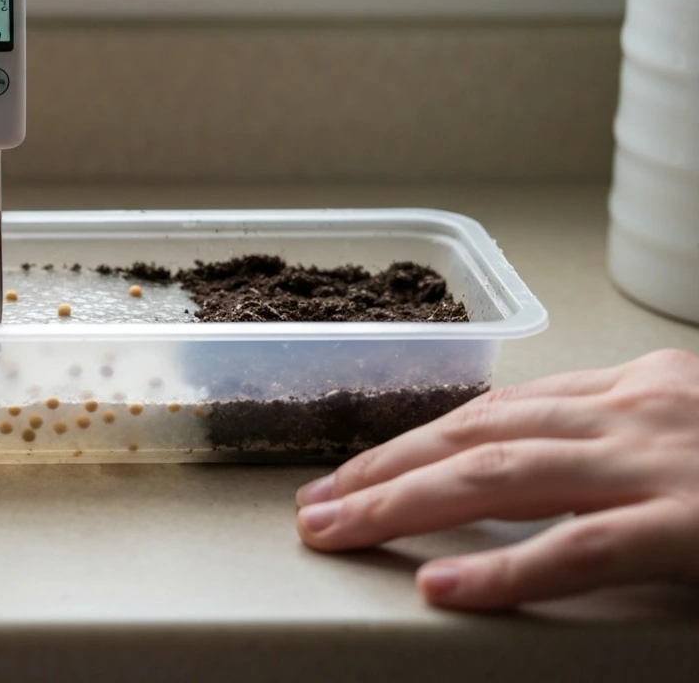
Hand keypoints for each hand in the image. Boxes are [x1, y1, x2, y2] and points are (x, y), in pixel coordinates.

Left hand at [295, 349, 698, 609]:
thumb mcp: (695, 434)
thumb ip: (619, 444)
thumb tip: (541, 474)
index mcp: (635, 387)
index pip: (498, 410)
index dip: (416, 441)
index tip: (355, 471)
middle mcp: (634, 408)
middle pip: (477, 434)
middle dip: (385, 468)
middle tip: (315, 503)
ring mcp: (657, 463)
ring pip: (500, 475)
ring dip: (403, 504)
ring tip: (336, 531)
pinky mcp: (691, 525)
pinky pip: (581, 548)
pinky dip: (504, 569)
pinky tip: (441, 587)